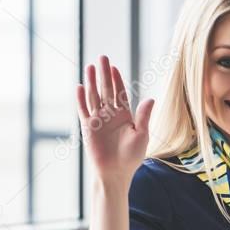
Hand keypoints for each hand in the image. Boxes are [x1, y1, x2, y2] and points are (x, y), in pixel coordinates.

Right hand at [75, 55, 154, 182]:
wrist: (116, 172)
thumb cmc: (131, 157)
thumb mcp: (141, 135)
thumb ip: (143, 116)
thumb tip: (151, 99)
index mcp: (124, 115)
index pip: (120, 93)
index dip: (117, 80)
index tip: (114, 67)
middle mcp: (110, 115)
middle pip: (106, 90)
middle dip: (104, 74)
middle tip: (102, 57)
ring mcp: (98, 120)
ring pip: (94, 96)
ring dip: (91, 82)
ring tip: (89, 66)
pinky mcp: (88, 127)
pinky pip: (83, 110)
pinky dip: (81, 99)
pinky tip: (79, 87)